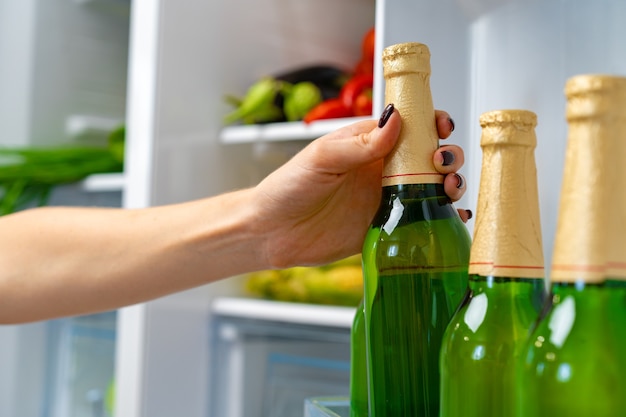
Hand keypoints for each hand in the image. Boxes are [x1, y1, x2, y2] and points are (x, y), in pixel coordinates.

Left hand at [252, 105, 467, 268]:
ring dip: (450, 184)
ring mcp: (386, 199)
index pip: (410, 125)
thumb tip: (395, 121)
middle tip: (441, 163)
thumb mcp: (321, 158)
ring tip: (448, 188)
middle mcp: (381, 169)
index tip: (442, 126)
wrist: (271, 233)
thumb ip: (359, 144)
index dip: (432, 122)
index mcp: (368, 144)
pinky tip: (454, 218)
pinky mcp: (386, 226)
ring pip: (432, 187)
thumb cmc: (287, 188)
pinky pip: (422, 220)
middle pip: (429, 156)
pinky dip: (443, 218)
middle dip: (446, 155)